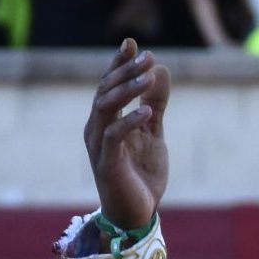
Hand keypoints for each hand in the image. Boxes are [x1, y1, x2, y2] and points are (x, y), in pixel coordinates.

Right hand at [83, 39, 171, 230]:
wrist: (137, 215)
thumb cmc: (141, 175)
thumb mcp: (153, 134)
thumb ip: (156, 104)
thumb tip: (162, 70)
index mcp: (105, 121)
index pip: (109, 85)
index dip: (119, 63)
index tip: (133, 43)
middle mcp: (97, 129)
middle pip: (105, 90)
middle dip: (126, 71)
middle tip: (148, 56)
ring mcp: (100, 145)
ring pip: (105, 107)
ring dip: (127, 90)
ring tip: (149, 77)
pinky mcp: (107, 164)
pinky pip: (114, 136)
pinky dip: (130, 121)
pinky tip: (148, 112)